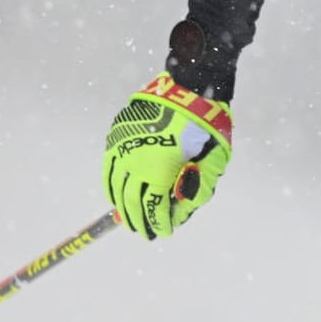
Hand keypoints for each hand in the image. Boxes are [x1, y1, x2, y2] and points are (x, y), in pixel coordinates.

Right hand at [103, 73, 232, 238]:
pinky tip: (115, 198)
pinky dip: (110, 187)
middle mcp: (137, 163)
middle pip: (132, 203)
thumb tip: (179, 216)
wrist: (192, 88)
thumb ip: (196, 192)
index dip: (159, 225)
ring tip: (130, 221)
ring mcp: (124, 149)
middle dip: (140, 222)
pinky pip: (108, 170)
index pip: (154, 210)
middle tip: (145, 233)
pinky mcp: (117, 137)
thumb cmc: (208, 127)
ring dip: (123, 208)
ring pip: (117, 189)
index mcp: (160, 172)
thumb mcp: (212, 164)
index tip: (163, 233)